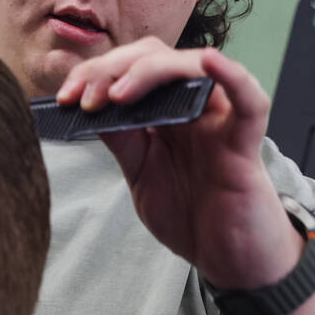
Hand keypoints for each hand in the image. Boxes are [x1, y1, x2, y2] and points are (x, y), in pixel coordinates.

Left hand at [57, 37, 303, 289]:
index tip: (64, 98)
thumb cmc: (189, 213)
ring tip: (118, 94)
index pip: (128, 68)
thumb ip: (121, 139)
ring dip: (150, 72)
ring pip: (192, 68)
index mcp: (163, 111)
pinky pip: (249, 102)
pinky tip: (210, 61)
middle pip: (155, 57)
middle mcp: (191, 106)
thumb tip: (88, 106)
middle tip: (84, 98)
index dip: (93, 74)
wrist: (227, 258)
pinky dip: (233, 77)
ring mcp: (219, 120)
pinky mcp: (245, 143)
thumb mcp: (139, 173)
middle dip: (113, 68)